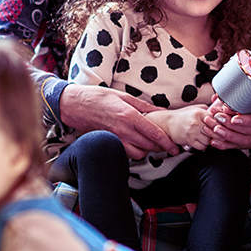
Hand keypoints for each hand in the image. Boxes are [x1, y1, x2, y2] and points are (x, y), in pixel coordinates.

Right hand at [60, 84, 176, 157]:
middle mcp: (123, 130)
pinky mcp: (109, 143)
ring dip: (146, 151)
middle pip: (149, 146)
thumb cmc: (98, 97)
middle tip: (165, 144)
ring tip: (149, 143)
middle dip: (159, 147)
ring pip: (138, 154)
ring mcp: (116, 139)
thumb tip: (160, 111)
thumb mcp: (123, 96)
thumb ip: (143, 106)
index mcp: (129, 116)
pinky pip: (126, 154)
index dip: (167, 143)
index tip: (175, 148)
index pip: (154, 134)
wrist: (75, 105)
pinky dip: (133, 152)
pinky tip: (134, 144)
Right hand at [154, 106, 213, 149]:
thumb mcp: (194, 108)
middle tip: (216, 135)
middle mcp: (196, 122)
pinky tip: (201, 142)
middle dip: (216, 134)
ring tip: (207, 138)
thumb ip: (206, 110)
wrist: (167, 123)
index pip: (216, 120)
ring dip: (209, 141)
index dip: (219, 125)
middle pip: (214, 131)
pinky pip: (202, 146)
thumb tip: (218, 111)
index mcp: (199, 113)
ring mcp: (192, 132)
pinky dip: (203, 146)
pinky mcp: (189, 140)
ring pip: (209, 140)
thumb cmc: (181, 116)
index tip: (219, 127)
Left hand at [203, 97, 250, 148]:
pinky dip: (223, 145)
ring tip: (214, 128)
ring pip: (241, 141)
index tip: (234, 119)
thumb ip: (237, 99)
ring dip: (226, 135)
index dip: (246, 121)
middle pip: (248, 131)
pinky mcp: (247, 145)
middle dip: (231, 126)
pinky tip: (213, 141)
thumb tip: (219, 99)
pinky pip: (235, 146)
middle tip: (218, 118)